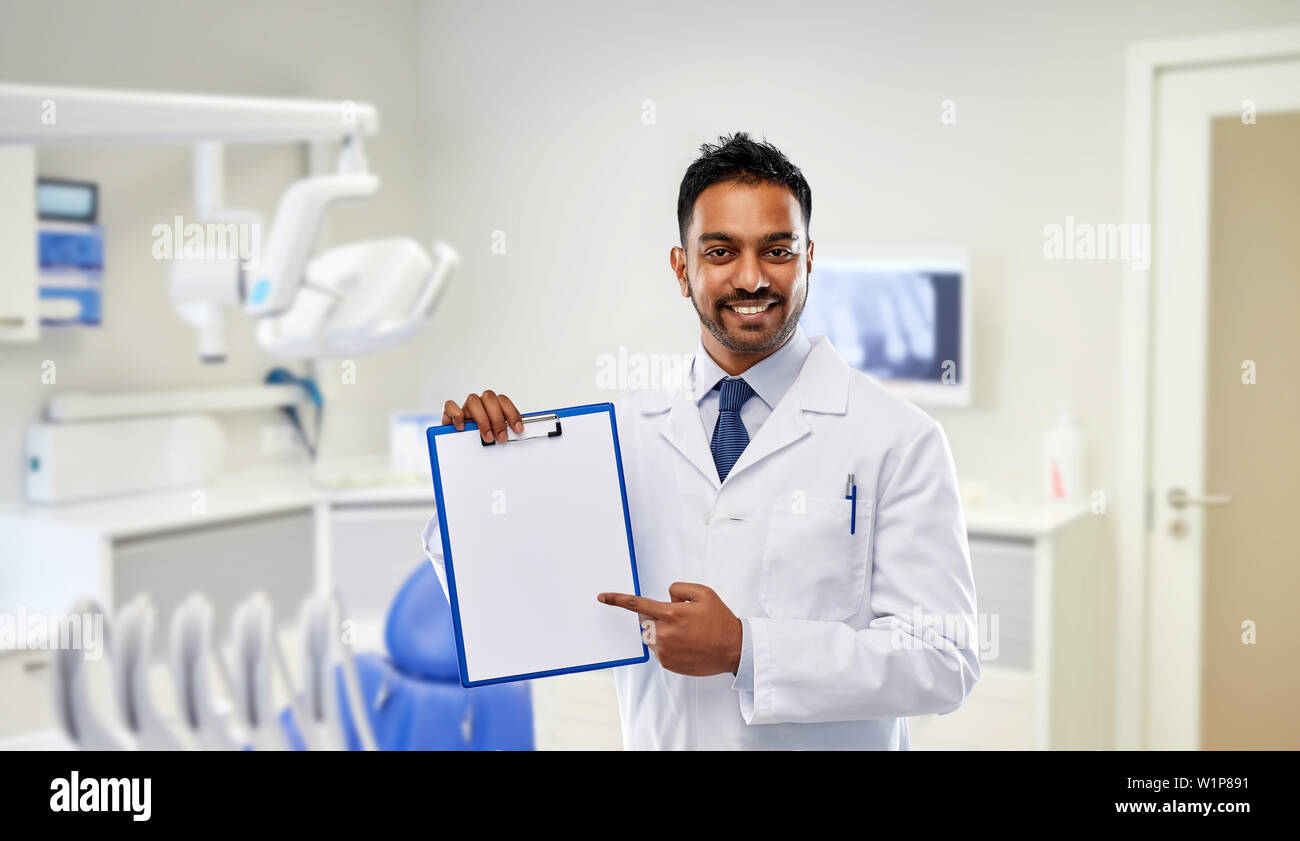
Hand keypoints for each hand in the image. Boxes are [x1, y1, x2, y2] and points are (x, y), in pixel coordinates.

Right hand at [442, 390, 523, 443]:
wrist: (460, 446)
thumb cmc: (481, 439)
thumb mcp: (495, 436)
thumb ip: (504, 432)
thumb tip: (517, 435)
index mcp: (493, 405)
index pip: (503, 401)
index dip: (512, 414)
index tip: (518, 429)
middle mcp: (479, 403)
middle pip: (489, 398)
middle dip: (498, 419)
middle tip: (501, 438)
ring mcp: (465, 407)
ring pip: (473, 400)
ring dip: (482, 420)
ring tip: (487, 437)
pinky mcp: (449, 413)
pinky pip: (450, 406)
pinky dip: (457, 415)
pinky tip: (463, 428)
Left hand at [597, 582, 741, 676]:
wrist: (733, 649)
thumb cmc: (719, 621)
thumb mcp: (704, 593)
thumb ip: (679, 589)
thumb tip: (666, 597)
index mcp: (671, 613)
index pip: (637, 605)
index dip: (617, 600)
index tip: (602, 597)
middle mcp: (664, 633)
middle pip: (646, 621)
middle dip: (657, 617)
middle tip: (680, 620)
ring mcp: (664, 651)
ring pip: (651, 636)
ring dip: (662, 632)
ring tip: (687, 634)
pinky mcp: (667, 663)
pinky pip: (659, 650)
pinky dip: (669, 645)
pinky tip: (687, 645)